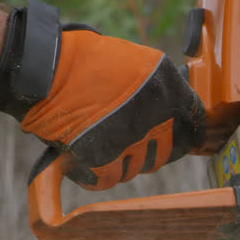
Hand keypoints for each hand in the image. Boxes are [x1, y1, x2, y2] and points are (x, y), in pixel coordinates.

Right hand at [0, 1, 204, 189]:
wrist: (43, 70)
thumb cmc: (83, 61)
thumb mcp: (134, 62)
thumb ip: (158, 88)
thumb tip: (173, 111)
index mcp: (168, 87)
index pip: (195, 122)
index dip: (191, 133)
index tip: (186, 139)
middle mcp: (155, 117)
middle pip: (167, 151)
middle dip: (153, 149)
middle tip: (132, 140)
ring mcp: (131, 141)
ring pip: (137, 167)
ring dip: (124, 160)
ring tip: (102, 140)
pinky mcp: (104, 161)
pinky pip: (108, 178)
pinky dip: (97, 172)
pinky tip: (86, 155)